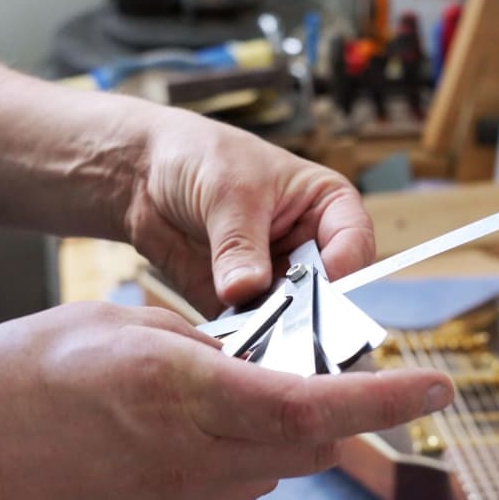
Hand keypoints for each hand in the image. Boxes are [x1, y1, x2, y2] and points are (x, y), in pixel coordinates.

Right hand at [0, 302, 452, 499]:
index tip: (435, 386)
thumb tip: (245, 361)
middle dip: (333, 409)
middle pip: (309, 443)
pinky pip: (226, 491)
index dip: (384, 398)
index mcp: (182, 391)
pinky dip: (235, 458)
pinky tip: (186, 432)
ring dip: (281, 432)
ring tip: (233, 395)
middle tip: (318, 371)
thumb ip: (196, 346)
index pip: (311, 403)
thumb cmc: (20, 372)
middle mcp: (190, 455)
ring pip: (272, 470)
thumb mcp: (117, 326)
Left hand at [124, 108, 373, 314]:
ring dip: (275, 329)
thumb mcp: (226, 191)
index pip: (353, 242)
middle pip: (329, 289)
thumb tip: (245, 290)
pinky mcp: (242, 304)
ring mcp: (277, 279)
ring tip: (257, 334)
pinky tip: (232, 342)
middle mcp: (309, 247)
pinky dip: (243, 338)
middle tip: (288, 320)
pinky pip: (251, 329)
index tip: (321, 285)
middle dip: (310, 308)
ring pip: (292, 317)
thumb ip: (239, 244)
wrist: (145, 173)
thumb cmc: (201, 157)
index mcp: (326, 206)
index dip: (343, 267)